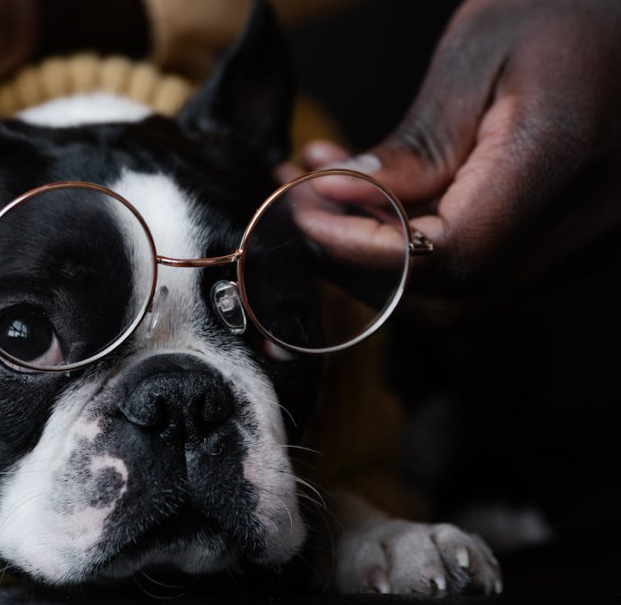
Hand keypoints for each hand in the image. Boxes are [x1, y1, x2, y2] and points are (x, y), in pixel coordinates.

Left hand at [296, 0, 620, 321]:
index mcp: (563, 165)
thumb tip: (339, 201)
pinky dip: (412, 246)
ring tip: (324, 190)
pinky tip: (374, 195)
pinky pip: (476, 269)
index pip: (449, 255)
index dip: (364, 249)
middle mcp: (582, 228)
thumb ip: (416, 144)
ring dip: (374, 255)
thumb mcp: (480, 54)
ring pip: (455, 293)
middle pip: (446, 297)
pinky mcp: (564, 245)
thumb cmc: (568, 12)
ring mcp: (579, 246)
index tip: (305, 214)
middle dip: (357, 263)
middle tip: (302, 207)